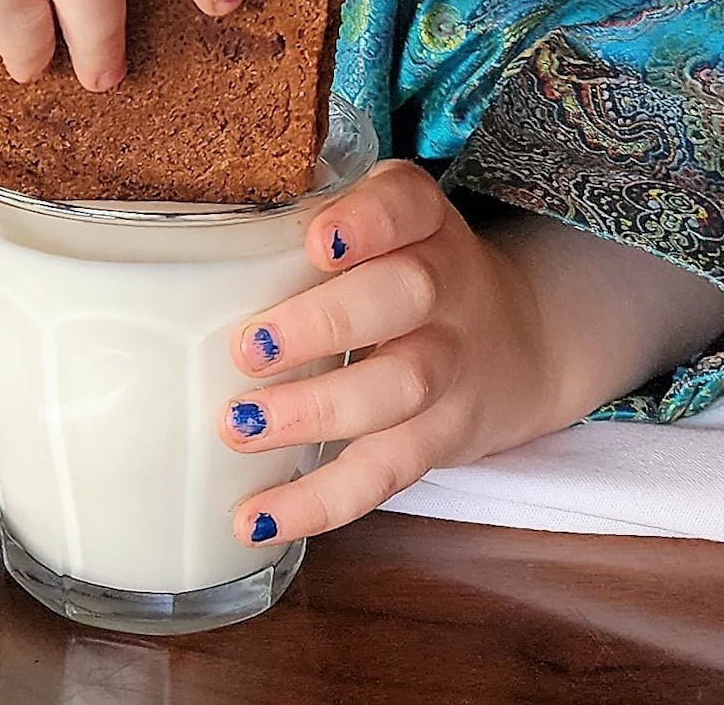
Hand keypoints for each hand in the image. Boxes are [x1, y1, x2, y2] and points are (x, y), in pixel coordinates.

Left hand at [218, 159, 723, 546]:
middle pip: (403, 298)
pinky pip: (383, 474)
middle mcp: (445, 290)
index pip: (407, 205)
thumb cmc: (407, 271)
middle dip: (325, 323)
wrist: (519, 341)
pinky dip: (319, 503)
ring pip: (397, 390)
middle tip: (248, 347)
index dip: (366, 222)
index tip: (317, 240)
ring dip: (314, 411)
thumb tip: (204, 245)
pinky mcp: (437, 439)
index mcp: (423, 224)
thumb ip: (315, 220)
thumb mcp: (385, 228)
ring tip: (239, 426)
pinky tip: (256, 519)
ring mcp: (447, 369)